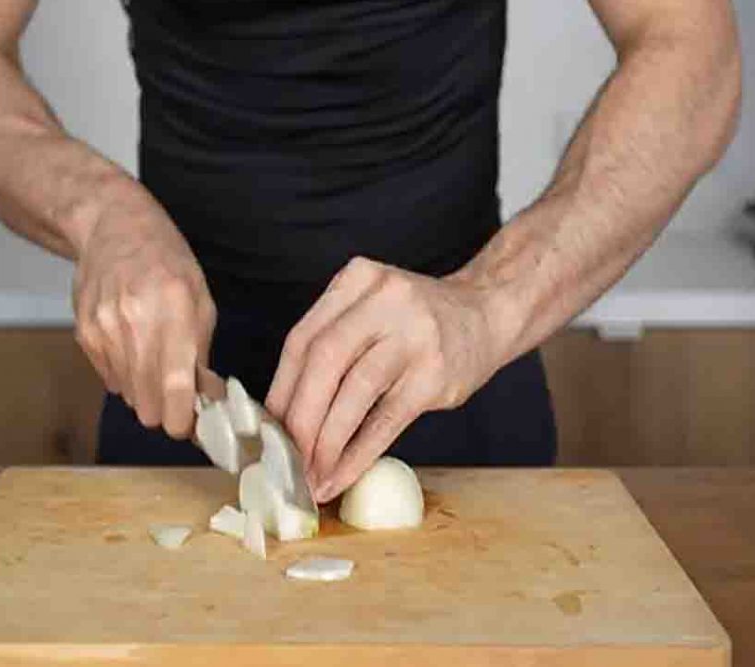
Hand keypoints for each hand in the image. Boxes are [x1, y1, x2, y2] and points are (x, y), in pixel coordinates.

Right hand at [71, 185, 215, 437]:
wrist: (113, 228)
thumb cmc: (167, 261)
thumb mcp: (200, 299)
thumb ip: (202, 352)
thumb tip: (206, 400)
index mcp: (174, 310)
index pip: (175, 386)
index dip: (183, 419)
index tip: (191, 428)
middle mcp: (135, 322)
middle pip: (148, 402)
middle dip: (166, 411)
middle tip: (180, 401)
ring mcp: (104, 329)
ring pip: (129, 395)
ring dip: (146, 393)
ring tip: (157, 363)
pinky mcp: (84, 334)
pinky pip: (110, 378)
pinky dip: (126, 375)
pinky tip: (134, 347)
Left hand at [265, 256, 504, 502]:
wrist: (488, 314)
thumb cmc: (415, 321)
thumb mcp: (371, 307)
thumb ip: (330, 341)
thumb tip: (282, 413)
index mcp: (357, 279)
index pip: (302, 339)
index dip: (279, 390)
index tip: (266, 430)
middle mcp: (385, 300)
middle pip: (322, 362)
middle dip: (298, 418)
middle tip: (284, 458)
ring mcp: (414, 336)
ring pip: (353, 394)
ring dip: (325, 442)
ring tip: (311, 475)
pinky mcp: (435, 375)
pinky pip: (386, 422)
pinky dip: (358, 454)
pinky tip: (341, 476)